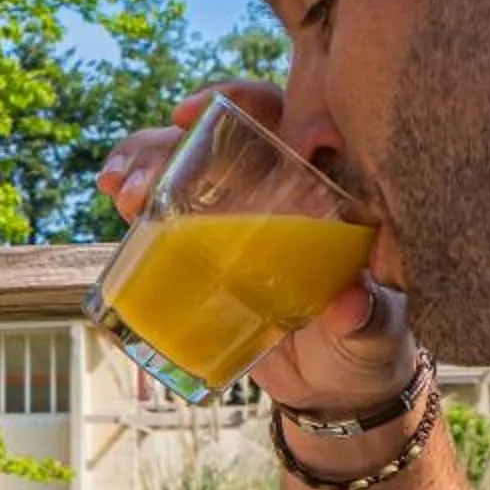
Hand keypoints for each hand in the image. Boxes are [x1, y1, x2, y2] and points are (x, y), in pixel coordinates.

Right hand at [96, 80, 417, 420]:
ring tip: (122, 194)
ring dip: (144, 162)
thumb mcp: (376, 333)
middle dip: (175, 144)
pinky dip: (133, 190)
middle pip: (220, 137)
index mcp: (327, 190)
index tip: (208, 115)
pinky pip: (163, 205)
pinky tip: (113, 191)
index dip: (247, 103)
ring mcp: (234, 215)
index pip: (291, 119)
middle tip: (145, 184)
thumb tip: (349, 304)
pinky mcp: (201, 246)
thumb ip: (371, 318)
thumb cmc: (367, 347)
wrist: (330, 386)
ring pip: (183, 163)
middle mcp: (277, 188)